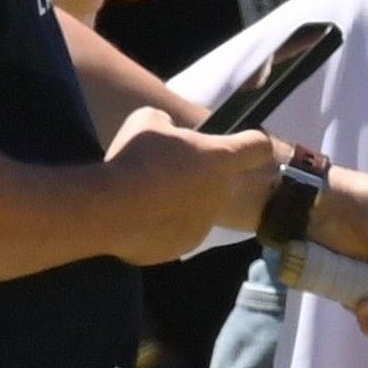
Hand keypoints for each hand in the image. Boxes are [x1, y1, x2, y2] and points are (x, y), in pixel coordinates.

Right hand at [100, 108, 275, 265]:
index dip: (252, 142)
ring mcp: (204, 224)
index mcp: (220, 159)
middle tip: (166, 169)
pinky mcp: (183, 247)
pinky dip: (160, 225)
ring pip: (196, 208)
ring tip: (144, 196)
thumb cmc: (134, 160)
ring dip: (179, 201)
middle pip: (220, 180)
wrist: (109, 211)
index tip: (242, 141)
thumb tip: (168, 131)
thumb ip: (167, 123)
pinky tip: (137, 216)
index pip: (258, 147)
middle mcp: (221, 193)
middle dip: (199, 174)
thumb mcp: (147, 121)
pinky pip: (175, 231)